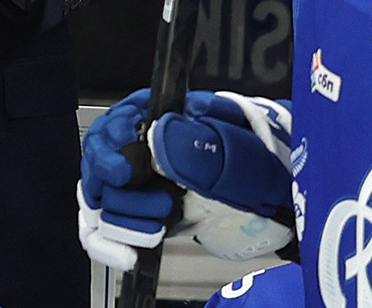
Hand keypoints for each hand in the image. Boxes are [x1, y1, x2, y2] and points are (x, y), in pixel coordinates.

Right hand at [79, 89, 295, 267]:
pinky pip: (104, 231)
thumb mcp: (235, 146)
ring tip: (165, 218)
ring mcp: (135, 183)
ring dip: (126, 216)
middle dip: (120, 187)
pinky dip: (110, 245)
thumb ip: (197, 141)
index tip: (125, 167)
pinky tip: (128, 255)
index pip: (114, 123)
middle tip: (158, 201)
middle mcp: (137, 147)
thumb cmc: (256, 160)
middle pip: (98, 162)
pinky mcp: (137, 215)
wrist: (273, 195)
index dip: (112, 145)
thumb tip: (160, 133)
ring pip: (102, 199)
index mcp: (156, 115)